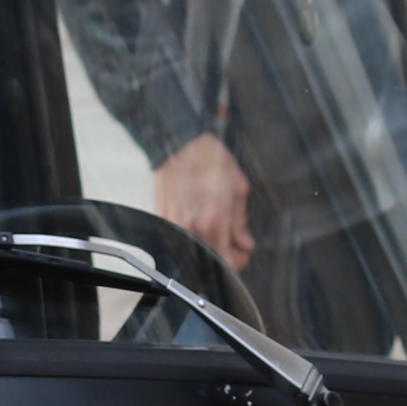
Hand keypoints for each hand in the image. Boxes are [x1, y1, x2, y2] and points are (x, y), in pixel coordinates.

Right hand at [152, 137, 257, 271]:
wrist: (179, 143)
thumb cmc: (209, 160)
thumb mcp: (237, 188)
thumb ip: (240, 221)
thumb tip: (244, 242)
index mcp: (214, 222)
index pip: (226, 261)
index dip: (238, 262)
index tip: (242, 253)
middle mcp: (192, 229)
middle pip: (208, 260)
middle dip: (224, 255)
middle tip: (233, 243)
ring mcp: (174, 225)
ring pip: (192, 251)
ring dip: (206, 246)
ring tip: (215, 230)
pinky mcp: (162, 218)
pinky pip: (177, 237)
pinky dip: (190, 236)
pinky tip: (197, 223)